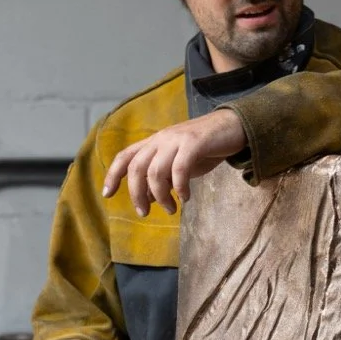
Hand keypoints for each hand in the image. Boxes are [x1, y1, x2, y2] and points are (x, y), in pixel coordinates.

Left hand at [102, 109, 247, 214]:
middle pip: (137, 168)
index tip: (107, 194)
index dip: (113, 175)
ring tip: (171, 209)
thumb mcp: (179, 165)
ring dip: (161, 196)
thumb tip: (148, 198)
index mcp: (154, 142)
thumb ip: (163, 178)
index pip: (125, 156)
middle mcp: (161, 138)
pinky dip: (180, 187)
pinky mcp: (194, 142)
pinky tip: (186, 197)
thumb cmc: (206, 149)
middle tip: (144, 212)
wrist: (233, 127)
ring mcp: (177, 139)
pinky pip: (179, 169)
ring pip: (156, 171)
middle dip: (137, 194)